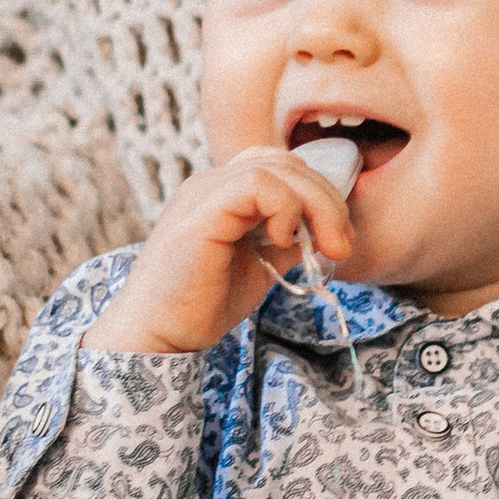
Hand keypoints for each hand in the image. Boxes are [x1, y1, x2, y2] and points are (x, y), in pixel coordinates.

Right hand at [85, 147, 356, 357]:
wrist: (157, 335)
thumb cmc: (201, 304)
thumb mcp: (260, 266)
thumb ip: (287, 242)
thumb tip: (326, 231)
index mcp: (223, 193)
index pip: (283, 167)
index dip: (319, 194)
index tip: (337, 239)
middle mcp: (212, 184)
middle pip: (289, 163)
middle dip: (329, 202)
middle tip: (341, 246)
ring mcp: (204, 192)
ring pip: (279, 167)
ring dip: (317, 206)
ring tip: (325, 247)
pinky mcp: (201, 211)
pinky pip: (256, 184)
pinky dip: (285, 209)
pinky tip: (284, 242)